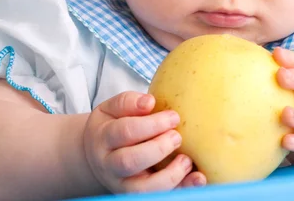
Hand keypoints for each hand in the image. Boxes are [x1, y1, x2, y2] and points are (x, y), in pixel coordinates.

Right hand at [83, 91, 206, 192]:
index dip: (151, 124)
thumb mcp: (112, 109)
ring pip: (142, 189)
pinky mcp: (136, 195)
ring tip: (187, 160)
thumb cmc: (110, 126)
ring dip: (169, 176)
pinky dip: (180, 189)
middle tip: (177, 136)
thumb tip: (150, 102)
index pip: (125, 131)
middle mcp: (110, 165)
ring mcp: (122, 184)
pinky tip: (197, 178)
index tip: (174, 116)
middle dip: (158, 148)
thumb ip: (128, 102)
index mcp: (104, 138)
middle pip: (130, 161)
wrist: (95, 154)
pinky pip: (157, 197)